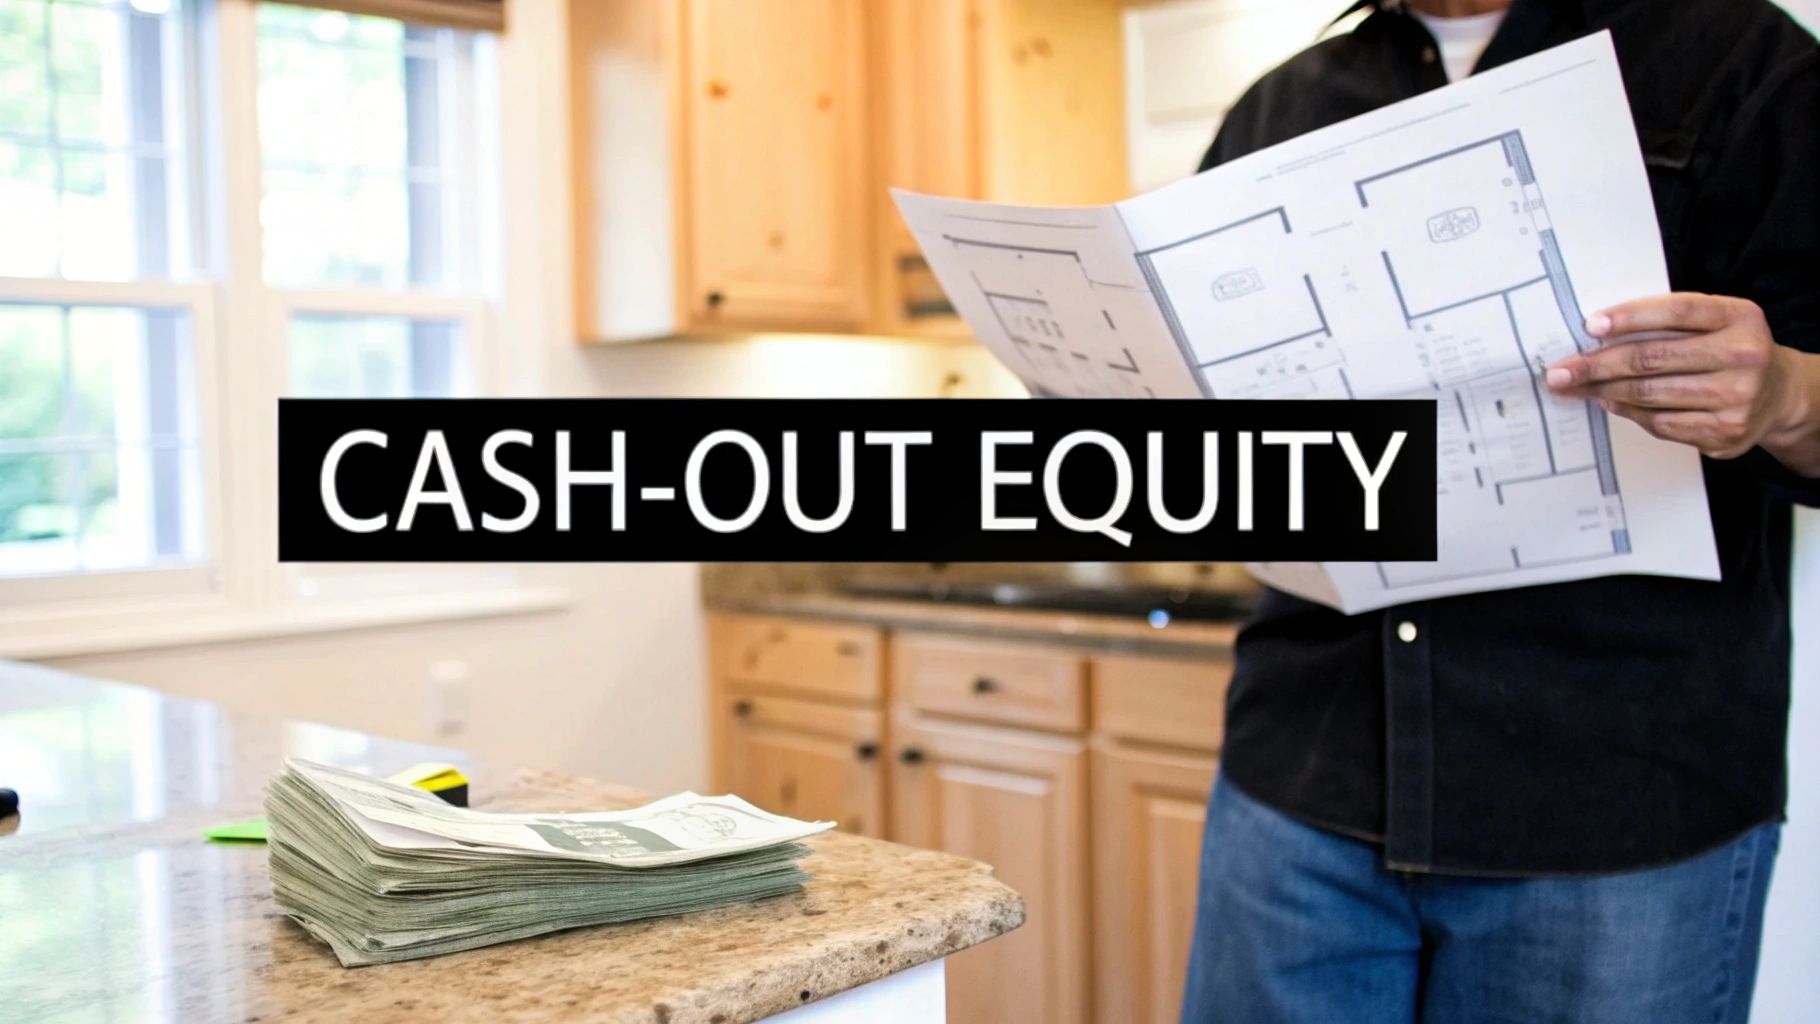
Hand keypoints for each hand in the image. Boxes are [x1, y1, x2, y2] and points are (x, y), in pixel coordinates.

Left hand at [1544, 292, 1819, 474]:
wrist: (1779, 395)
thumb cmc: (1729, 350)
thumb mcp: (1716, 322)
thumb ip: (1670, 322)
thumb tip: (1597, 335)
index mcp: (1739, 317)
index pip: (1678, 311)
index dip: (1631, 317)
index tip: (1589, 325)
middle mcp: (1743, 356)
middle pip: (1654, 359)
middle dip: (1597, 365)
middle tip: (1560, 370)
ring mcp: (1737, 397)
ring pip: (1651, 395)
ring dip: (1605, 390)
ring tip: (1576, 387)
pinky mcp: (1725, 431)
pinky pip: (1661, 422)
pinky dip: (1630, 412)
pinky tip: (1610, 402)